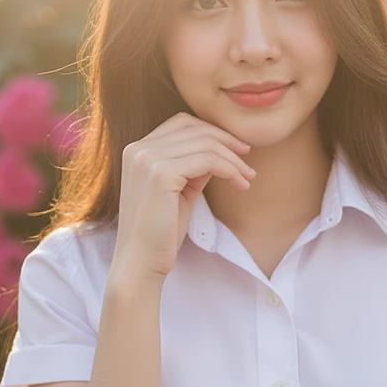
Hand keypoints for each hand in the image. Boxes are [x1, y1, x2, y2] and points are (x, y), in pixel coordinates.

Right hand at [109, 112, 255, 281]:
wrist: (140, 263)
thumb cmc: (160, 233)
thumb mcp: (178, 191)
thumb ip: (192, 167)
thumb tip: (221, 151)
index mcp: (137, 150)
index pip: (181, 123)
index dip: (213, 132)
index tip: (237, 150)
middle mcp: (138, 149)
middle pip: (195, 129)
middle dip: (228, 142)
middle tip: (248, 161)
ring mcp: (147, 159)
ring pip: (205, 144)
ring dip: (233, 159)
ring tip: (247, 178)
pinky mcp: (161, 174)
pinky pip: (208, 160)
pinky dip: (230, 170)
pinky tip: (240, 184)